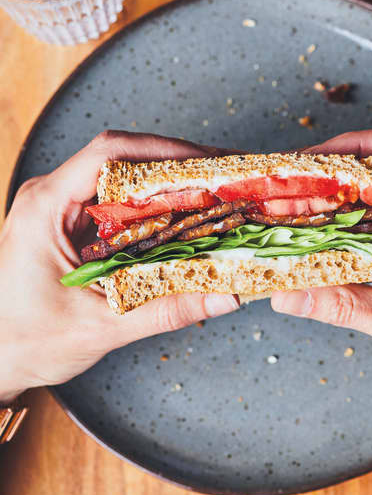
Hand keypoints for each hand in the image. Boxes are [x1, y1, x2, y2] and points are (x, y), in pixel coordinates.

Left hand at [0, 131, 238, 403]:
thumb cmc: (25, 342)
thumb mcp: (101, 327)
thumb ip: (166, 310)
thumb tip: (224, 295)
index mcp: (47, 207)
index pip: (109, 155)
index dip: (164, 151)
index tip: (207, 163)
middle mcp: (52, 198)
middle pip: (123, 160)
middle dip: (177, 165)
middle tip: (224, 177)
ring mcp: (61, 210)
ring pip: (123, 180)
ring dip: (169, 184)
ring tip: (213, 192)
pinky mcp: (72, 226)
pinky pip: (119, 204)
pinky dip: (155, 207)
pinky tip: (185, 218)